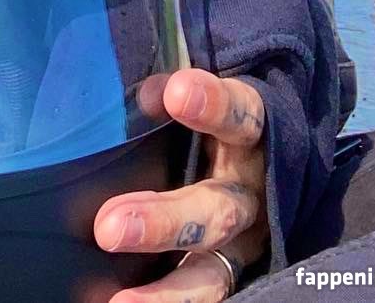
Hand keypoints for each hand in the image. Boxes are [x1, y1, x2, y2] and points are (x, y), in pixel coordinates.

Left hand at [94, 67, 267, 301]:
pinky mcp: (233, 273)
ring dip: (168, 291)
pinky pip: (209, 296)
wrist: (265, 165)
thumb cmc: (214, 121)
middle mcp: (252, 196)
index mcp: (251, 140)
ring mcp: (246, 243)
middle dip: (164, 221)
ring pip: (214, 273)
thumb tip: (145, 95)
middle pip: (218, 211)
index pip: (243, 117)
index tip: (176, 94)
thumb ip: (174, 93)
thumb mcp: (202, 100)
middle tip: (108, 228)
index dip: (214, 105)